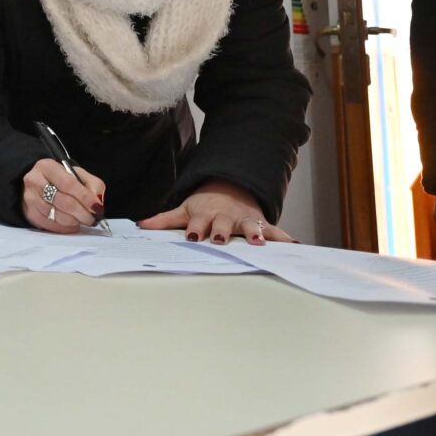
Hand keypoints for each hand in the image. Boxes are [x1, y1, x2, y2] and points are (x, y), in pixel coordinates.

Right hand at [21, 158, 104, 233]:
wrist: (39, 184)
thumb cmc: (61, 179)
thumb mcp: (78, 174)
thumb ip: (93, 185)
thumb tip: (97, 202)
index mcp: (47, 167)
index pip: (68, 184)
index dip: (85, 197)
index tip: (97, 208)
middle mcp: (34, 181)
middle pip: (63, 202)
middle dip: (82, 213)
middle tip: (92, 219)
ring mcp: (30, 198)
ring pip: (56, 215)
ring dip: (74, 221)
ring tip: (82, 220)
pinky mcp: (29, 213)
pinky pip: (50, 225)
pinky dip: (64, 228)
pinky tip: (72, 224)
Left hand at [140, 182, 293, 244]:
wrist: (230, 190)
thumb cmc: (203, 206)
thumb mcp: (184, 210)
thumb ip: (164, 220)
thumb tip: (140, 226)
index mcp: (205, 215)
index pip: (199, 223)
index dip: (197, 229)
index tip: (195, 236)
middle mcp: (225, 218)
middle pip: (224, 224)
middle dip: (223, 231)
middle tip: (222, 239)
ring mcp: (243, 220)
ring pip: (250, 227)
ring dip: (255, 234)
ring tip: (259, 243)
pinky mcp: (260, 224)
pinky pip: (274, 231)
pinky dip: (284, 237)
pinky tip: (295, 245)